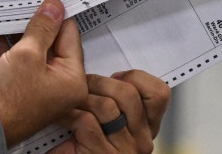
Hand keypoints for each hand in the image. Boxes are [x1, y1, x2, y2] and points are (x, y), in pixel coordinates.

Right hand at [0, 0, 87, 147]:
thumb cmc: (9, 101)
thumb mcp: (27, 54)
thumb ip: (41, 29)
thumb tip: (53, 9)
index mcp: (72, 79)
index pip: (69, 36)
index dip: (56, 17)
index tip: (45, 2)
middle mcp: (60, 86)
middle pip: (52, 44)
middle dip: (36, 26)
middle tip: (26, 9)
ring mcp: (39, 89)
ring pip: (32, 53)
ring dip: (20, 36)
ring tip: (9, 19)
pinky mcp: (20, 90)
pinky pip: (18, 64)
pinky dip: (8, 50)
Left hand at [50, 70, 170, 153]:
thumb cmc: (87, 141)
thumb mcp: (110, 119)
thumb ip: (118, 99)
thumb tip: (111, 75)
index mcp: (147, 128)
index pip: (159, 93)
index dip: (135, 77)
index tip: (115, 78)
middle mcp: (141, 140)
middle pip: (128, 93)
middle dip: (99, 82)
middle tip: (83, 84)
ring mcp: (125, 150)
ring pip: (107, 105)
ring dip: (82, 97)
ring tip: (71, 100)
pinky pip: (87, 121)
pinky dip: (70, 114)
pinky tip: (63, 116)